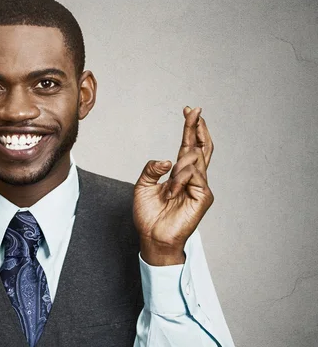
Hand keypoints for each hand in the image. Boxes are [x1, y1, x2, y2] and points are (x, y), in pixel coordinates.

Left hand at [133, 107, 213, 265]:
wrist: (152, 236)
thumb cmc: (149, 214)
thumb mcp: (142, 185)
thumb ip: (152, 168)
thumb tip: (167, 160)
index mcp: (180, 173)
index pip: (189, 145)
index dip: (191, 128)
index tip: (190, 110)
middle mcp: (194, 177)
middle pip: (201, 146)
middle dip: (197, 127)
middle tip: (194, 110)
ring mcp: (200, 186)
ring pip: (193, 159)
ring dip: (177, 169)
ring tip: (167, 188)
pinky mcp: (204, 196)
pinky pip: (194, 175)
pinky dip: (179, 180)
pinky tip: (171, 192)